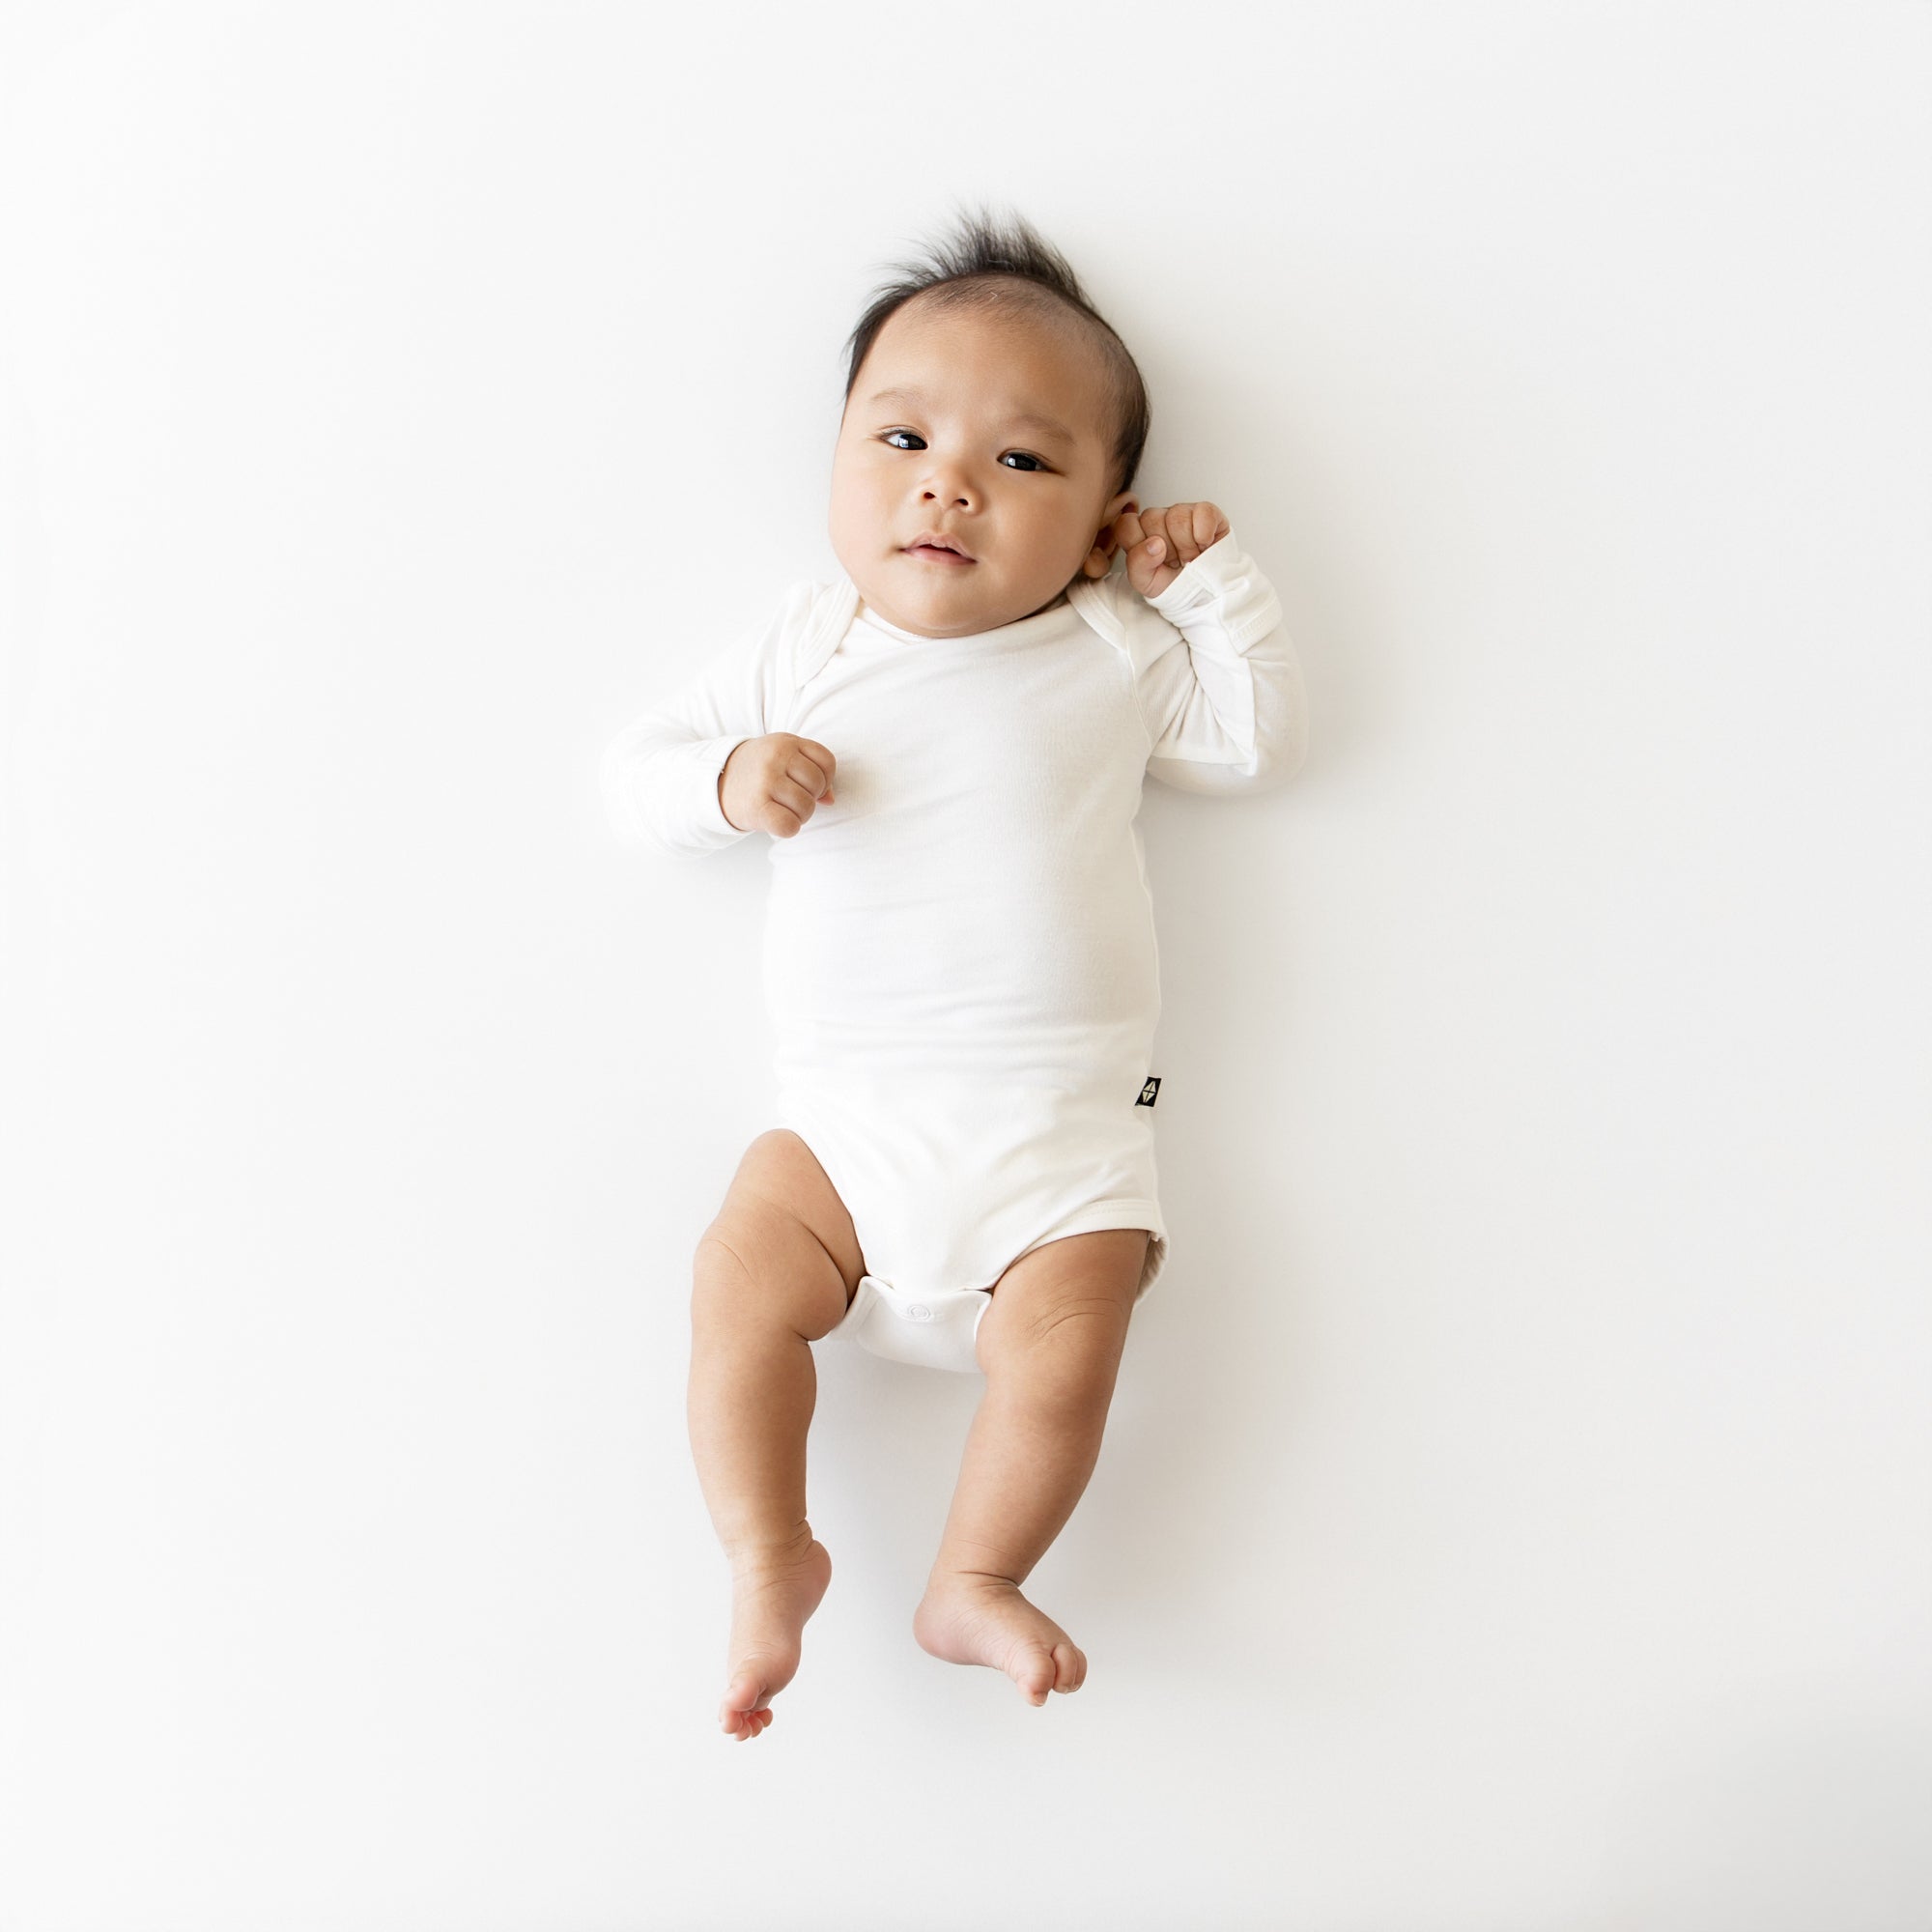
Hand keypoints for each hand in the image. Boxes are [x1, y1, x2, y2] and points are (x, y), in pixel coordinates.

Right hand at [719, 733, 836, 837]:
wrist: (715, 783)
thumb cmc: (758, 772)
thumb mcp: (783, 760)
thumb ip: (812, 771)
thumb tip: (831, 799)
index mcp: (786, 742)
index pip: (827, 761)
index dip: (826, 779)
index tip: (808, 786)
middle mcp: (776, 757)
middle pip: (818, 785)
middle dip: (810, 798)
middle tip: (791, 800)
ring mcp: (766, 781)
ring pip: (806, 807)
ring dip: (799, 815)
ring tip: (782, 809)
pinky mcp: (757, 806)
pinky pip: (790, 825)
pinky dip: (788, 828)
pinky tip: (776, 821)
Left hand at [1105, 501, 1231, 599]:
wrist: (1203, 594)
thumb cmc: (1173, 585)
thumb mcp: (1146, 582)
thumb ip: (1137, 563)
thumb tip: (1154, 543)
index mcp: (1140, 532)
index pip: (1126, 523)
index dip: (1138, 543)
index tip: (1151, 561)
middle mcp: (1159, 518)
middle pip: (1151, 519)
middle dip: (1165, 549)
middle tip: (1174, 562)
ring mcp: (1183, 512)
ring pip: (1177, 517)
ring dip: (1186, 546)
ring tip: (1190, 558)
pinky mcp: (1207, 513)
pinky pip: (1203, 513)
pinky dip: (1204, 534)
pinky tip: (1204, 545)